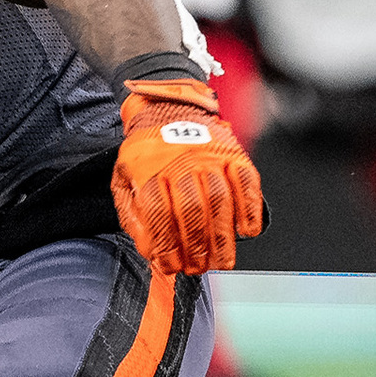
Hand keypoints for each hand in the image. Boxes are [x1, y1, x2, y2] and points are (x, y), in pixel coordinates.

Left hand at [112, 77, 263, 275]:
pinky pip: (246, 184)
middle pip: (191, 211)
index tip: (170, 265)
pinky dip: (250, 210)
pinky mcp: (233, 154)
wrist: (167, 108)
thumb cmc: (147, 149)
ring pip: (220, 202)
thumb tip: (149, 249)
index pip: (157, 213)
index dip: (165, 243)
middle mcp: (181, 161)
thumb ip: (133, 214)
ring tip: (221, 261)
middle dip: (196, 247)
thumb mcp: (125, 177)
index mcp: (149, 168)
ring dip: (223, 238)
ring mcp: (210, 156)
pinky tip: (246, 231)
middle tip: (198, 268)